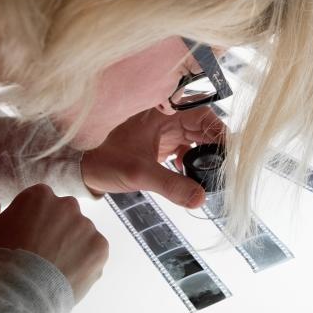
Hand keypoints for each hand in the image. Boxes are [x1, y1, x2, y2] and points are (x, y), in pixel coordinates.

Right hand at [0, 185, 108, 302]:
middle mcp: (68, 206)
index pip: (39, 202)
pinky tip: (64, 276)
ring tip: (50, 270)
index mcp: (39, 196)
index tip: (22, 239)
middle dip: (53, 231)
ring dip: (69, 247)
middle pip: (62, 216)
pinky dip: (83, 262)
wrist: (15, 298)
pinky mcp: (100, 249)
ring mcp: (87, 227)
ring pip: (79, 235)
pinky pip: (93, 252)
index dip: (30, 221)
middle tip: (37, 256)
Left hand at [81, 107, 224, 207]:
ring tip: (211, 175)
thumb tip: (200, 199)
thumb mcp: (141, 174)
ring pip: (197, 139)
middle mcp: (168, 119)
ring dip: (206, 156)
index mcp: (164, 114)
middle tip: (224, 170)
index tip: (229, 153)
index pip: (203, 116)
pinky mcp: (162, 145)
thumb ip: (172, 186)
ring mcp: (166, 132)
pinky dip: (193, 162)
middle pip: (204, 127)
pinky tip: (190, 175)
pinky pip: (187, 149)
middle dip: (216, 147)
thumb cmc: (107, 161)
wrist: (83, 167)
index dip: (219, 132)